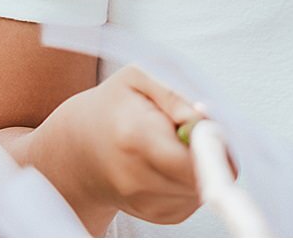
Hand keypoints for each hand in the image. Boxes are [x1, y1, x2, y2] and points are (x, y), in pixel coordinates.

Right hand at [41, 65, 204, 229]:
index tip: (209, 123)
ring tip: (176, 142)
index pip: (193, 156)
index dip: (214, 140)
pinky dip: (192, 180)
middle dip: (211, 152)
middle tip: (197, 128)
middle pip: (202, 176)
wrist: (78, 147)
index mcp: (135, 136)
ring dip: (202, 166)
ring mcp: (144, 201)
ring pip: (202, 189)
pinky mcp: (156, 214)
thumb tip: (203, 117)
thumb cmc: (113, 106)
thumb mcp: (139, 77)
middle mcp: (136, 177)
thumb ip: (175, 91)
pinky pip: (194, 200)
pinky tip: (172, 161)